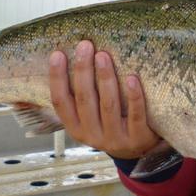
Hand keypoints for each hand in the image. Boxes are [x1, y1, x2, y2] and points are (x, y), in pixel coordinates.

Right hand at [48, 41, 161, 159]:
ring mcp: (115, 138)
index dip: (57, 78)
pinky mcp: (138, 137)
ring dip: (105, 79)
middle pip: (84, 100)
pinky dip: (133, 96)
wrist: (139, 150)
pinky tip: (132, 78)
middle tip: (85, 45)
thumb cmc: (111, 123)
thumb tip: (64, 59)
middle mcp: (92, 134)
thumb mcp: (89, 117)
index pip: (60, 102)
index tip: (57, 54)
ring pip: (108, 105)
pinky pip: (136, 115)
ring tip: (103, 55)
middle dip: (83, 71)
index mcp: (76, 127)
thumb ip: (79, 96)